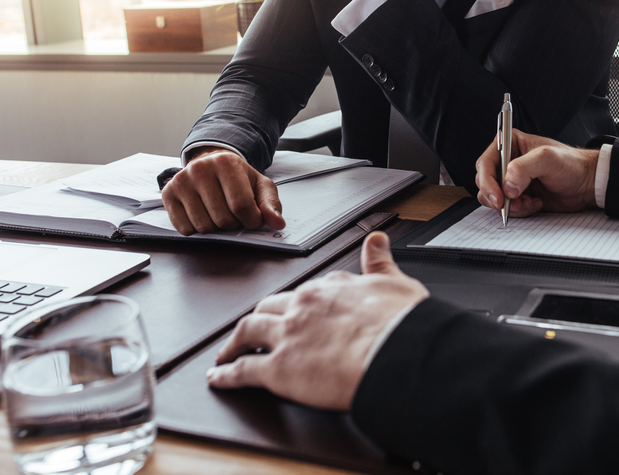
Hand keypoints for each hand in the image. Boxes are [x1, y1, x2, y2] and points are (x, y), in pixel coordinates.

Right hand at [161, 148, 284, 234]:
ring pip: (203, 227)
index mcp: (226, 163)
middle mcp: (200, 169)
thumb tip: (277, 223)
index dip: (252, 221)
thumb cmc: (237, 178)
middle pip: (222, 219)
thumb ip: (271, 204)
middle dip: (234, 224)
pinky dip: (197, 230)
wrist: (211, 166)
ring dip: (216, 228)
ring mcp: (181, 181)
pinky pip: (185, 229)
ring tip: (219, 213)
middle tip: (235, 214)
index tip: (253, 219)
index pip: (242, 206)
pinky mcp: (168, 194)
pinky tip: (203, 215)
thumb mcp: (260, 186)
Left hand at [206, 232, 428, 410]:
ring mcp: (286, 336)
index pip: (307, 291)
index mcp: (329, 288)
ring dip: (234, 342)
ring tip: (226, 352)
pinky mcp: (278, 369)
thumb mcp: (395, 283)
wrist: (396, 354)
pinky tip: (218, 377)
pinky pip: (243, 370)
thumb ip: (380, 262)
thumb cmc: (400, 325)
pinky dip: (226, 374)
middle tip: (254, 329)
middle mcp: (302, 306)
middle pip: (269, 307)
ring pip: (248, 331)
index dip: (300, 302)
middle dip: (260, 316)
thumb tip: (377, 240)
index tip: (299, 307)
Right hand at [475, 129, 599, 217]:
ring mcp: (511, 181)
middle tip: (513, 204)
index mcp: (510, 144)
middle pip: (485, 182)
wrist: (586, 184)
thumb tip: (506, 186)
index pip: (485, 163)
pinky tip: (536, 203)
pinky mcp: (517, 196)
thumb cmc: (571, 164)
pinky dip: (518, 210)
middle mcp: (507, 162)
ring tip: (529, 202)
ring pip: (493, 198)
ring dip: (509, 205)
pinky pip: (506, 208)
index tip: (498, 196)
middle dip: (498, 196)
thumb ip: (523, 168)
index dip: (487, 181)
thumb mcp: (547, 159)